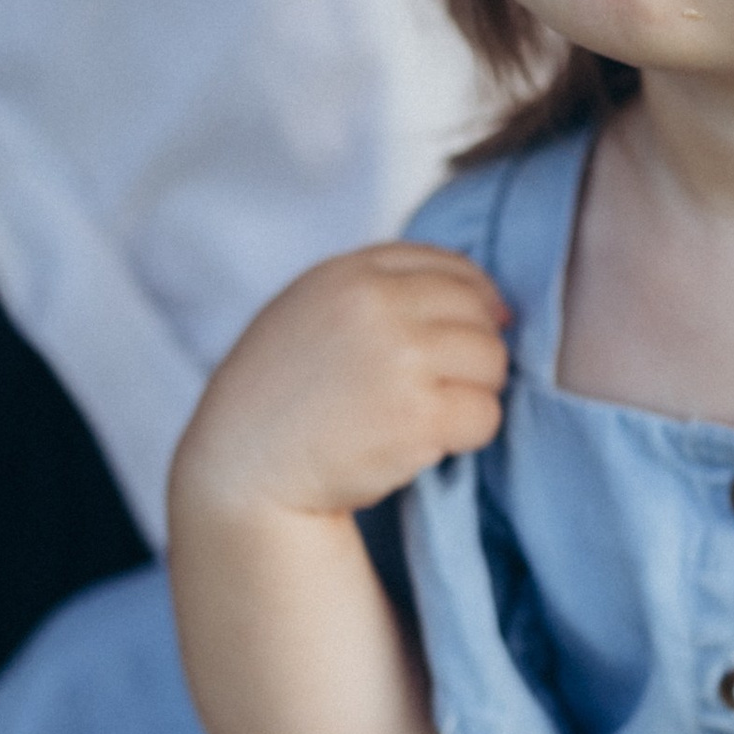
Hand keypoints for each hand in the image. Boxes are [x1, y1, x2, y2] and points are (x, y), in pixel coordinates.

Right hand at [170, 244, 509, 528]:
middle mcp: (377, 304)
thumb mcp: (312, 311)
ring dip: (473, 394)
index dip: (477, 300)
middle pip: (480, 315)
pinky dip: (468, 435)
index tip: (478, 330)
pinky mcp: (418, 415)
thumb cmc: (278, 396)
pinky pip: (485, 415)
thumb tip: (492, 303)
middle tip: (440, 388)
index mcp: (351, 273)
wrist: (241, 466)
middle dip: (474, 354)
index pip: (452, 267)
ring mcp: (400, 357)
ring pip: (491, 362)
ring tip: (427, 416)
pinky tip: (426, 444)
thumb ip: (378, 293)